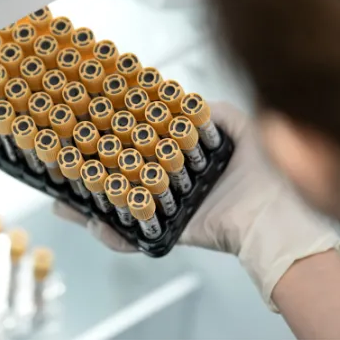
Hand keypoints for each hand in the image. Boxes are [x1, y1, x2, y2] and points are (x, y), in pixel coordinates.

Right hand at [54, 102, 339, 307]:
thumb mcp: (243, 129)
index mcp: (184, 160)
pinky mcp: (170, 232)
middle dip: (92, 174)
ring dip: (90, 206)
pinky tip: (95, 225)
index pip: (141, 146)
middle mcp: (171, 183)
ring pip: (122, 207)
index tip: (90, 130)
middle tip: (63, 169)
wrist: (276, 217)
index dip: (115, 140)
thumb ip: (216, 112)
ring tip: (64, 202)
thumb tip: (190, 102)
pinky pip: (136, 237)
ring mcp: (168, 208)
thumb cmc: (267, 174)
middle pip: (124, 176)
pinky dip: (114, 236)